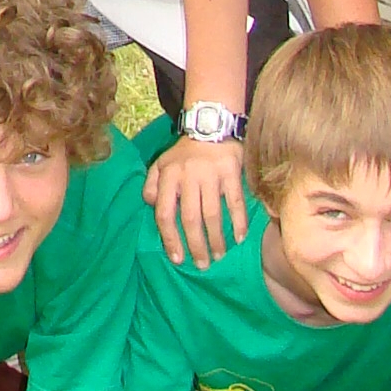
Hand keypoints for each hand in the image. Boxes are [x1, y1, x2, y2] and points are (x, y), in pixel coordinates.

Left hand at [145, 135, 247, 267]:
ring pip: (212, 214)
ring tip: (218, 256)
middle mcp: (188, 176)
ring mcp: (211, 174)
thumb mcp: (161, 164)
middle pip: (189, 218)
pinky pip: (235, 202)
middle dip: (195, 245)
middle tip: (201, 264)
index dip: (169, 238)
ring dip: (216, 239)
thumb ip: (152, 184)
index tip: (177, 258)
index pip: (164, 213)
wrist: (210, 126)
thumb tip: (150, 207)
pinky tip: (239, 238)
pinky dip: (238, 222)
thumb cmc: (184, 153)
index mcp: (168, 176)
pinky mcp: (231, 172)